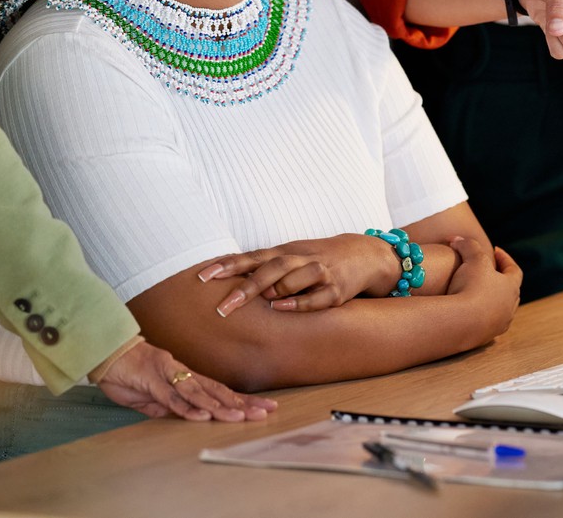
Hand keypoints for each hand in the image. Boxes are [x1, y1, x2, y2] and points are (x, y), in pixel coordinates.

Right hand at [91, 337, 275, 421]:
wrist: (106, 352)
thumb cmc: (127, 373)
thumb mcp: (150, 398)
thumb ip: (167, 406)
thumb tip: (182, 417)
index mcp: (183, 378)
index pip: (218, 392)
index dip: (241, 401)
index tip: (263, 408)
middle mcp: (182, 374)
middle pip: (217, 391)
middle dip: (242, 403)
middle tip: (267, 412)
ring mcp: (168, 375)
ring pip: (199, 393)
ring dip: (220, 406)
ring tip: (241, 417)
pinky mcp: (151, 380)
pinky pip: (172, 397)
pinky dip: (188, 407)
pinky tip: (202, 416)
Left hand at [196, 235, 397, 314]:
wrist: (361, 254)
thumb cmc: (315, 259)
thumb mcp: (288, 258)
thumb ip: (260, 268)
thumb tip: (224, 279)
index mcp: (281, 252)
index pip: (249, 257)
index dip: (225, 266)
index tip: (201, 277)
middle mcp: (298, 259)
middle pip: (268, 268)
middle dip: (244, 287)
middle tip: (221, 307)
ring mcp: (319, 272)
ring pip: (292, 277)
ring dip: (271, 289)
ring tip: (248, 302)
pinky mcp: (337, 289)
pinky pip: (317, 296)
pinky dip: (300, 302)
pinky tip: (282, 308)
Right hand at [445, 235, 522, 332]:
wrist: (460, 323)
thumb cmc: (471, 287)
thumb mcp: (472, 258)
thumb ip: (468, 245)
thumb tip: (457, 239)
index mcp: (511, 288)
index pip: (515, 271)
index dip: (505, 259)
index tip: (495, 251)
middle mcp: (509, 308)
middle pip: (510, 292)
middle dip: (500, 280)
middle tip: (488, 273)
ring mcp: (498, 325)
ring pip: (499, 310)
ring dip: (490, 300)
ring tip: (476, 293)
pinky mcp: (484, 337)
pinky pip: (485, 323)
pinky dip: (479, 315)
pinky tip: (467, 311)